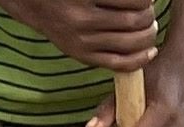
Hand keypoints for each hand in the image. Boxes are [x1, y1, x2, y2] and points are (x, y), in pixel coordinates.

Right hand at [0, 0, 154, 66]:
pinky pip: (119, 63)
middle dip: (149, 16)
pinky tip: (149, 50)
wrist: (33, 2)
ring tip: (150, 27)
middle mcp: (82, 18)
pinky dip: (140, 59)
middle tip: (150, 11)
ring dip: (148, 36)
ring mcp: (82, 40)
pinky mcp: (83, 56)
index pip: (132, 0)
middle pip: (133, 21)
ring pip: (130, 43)